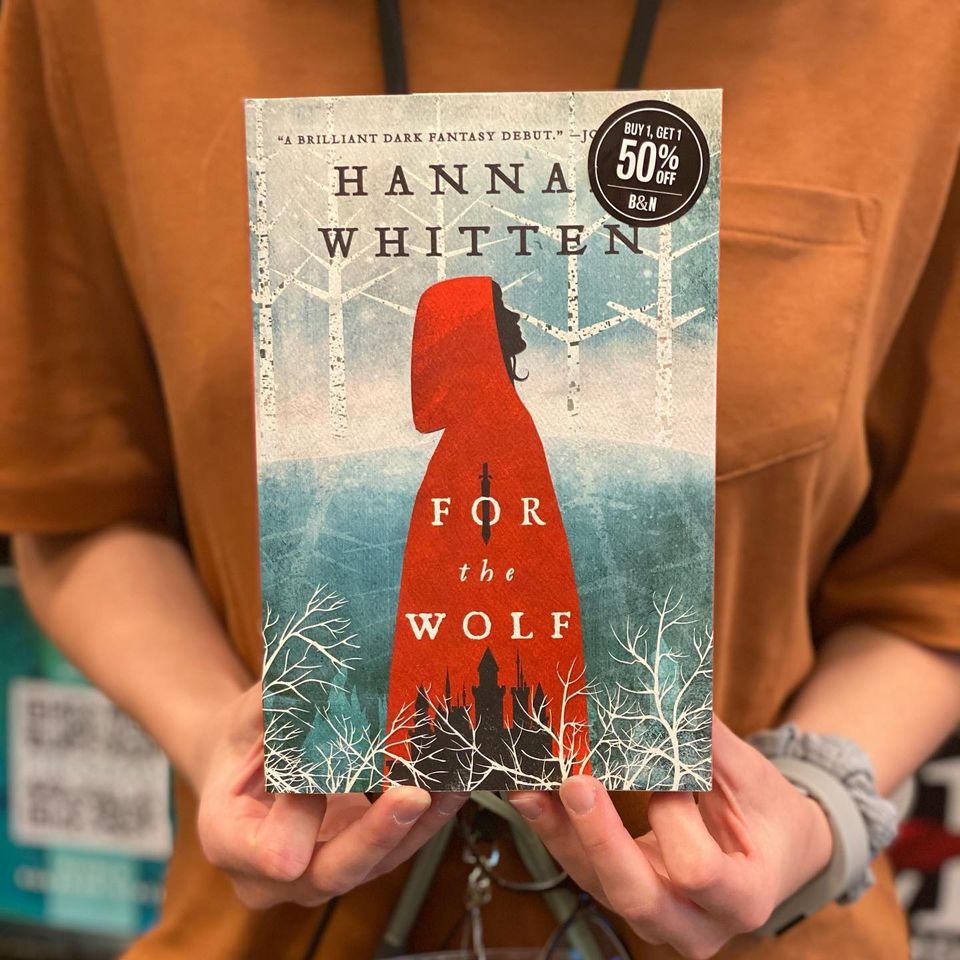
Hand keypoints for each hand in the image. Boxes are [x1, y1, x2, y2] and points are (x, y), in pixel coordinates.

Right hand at [196, 683, 467, 908]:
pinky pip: (397, 846)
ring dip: (419, 821)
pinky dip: (428, 816)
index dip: (298, 822)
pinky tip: (452, 785)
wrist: (247, 765)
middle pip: (332, 870)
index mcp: (230, 840)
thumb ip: (279, 709)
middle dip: (378, 833)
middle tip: (412, 795)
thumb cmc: (243, 742)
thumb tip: (322, 685)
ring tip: (450, 780)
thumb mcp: (247, 718)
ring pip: (376, 862)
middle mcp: (276, 875)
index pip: (269, 850)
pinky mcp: (360, 858)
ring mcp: (321, 871)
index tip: (318, 783)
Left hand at [507, 716, 833, 958]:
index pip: (700, 872)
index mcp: (744, 899)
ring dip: (560, 832)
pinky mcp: (623, 894)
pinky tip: (533, 794)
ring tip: (530, 786)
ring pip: (596, 884)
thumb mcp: (752, 777)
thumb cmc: (767, 813)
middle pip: (636, 897)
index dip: (675, 821)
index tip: (667, 776)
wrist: (773, 852)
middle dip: (599, 838)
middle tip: (575, 783)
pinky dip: (557, 829)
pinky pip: (583, 868)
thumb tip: (666, 690)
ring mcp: (655, 916)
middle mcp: (695, 924)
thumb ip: (707, 742)